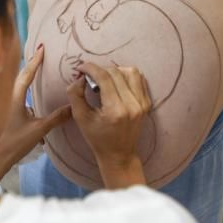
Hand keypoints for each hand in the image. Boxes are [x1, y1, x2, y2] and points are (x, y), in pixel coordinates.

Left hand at [0, 46, 70, 183]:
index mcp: (18, 98)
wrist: (3, 154)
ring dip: (30, 71)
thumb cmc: (18, 141)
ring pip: (21, 82)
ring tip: (40, 63)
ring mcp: (14, 103)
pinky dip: (30, 82)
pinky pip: (23, 90)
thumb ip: (56, 117)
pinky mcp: (16, 110)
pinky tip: (36, 85)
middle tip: (42, 50)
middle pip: (22, 74)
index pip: (27, 75)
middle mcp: (14, 97)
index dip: (35, 61)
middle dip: (32, 62)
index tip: (42, 49)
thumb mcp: (40, 129)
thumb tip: (73, 107)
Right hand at [67, 62, 151, 187]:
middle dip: (100, 70)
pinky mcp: (147, 103)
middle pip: (116, 73)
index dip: (91, 68)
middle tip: (90, 76)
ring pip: (131, 72)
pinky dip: (127, 76)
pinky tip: (117, 83)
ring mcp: (142, 104)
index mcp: (115, 110)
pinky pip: (139, 79)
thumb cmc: (97, 138)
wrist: (119, 154)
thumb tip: (81, 76)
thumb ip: (75, 94)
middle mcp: (132, 105)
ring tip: (105, 79)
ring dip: (115, 70)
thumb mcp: (80, 117)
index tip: (81, 68)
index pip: (104, 78)